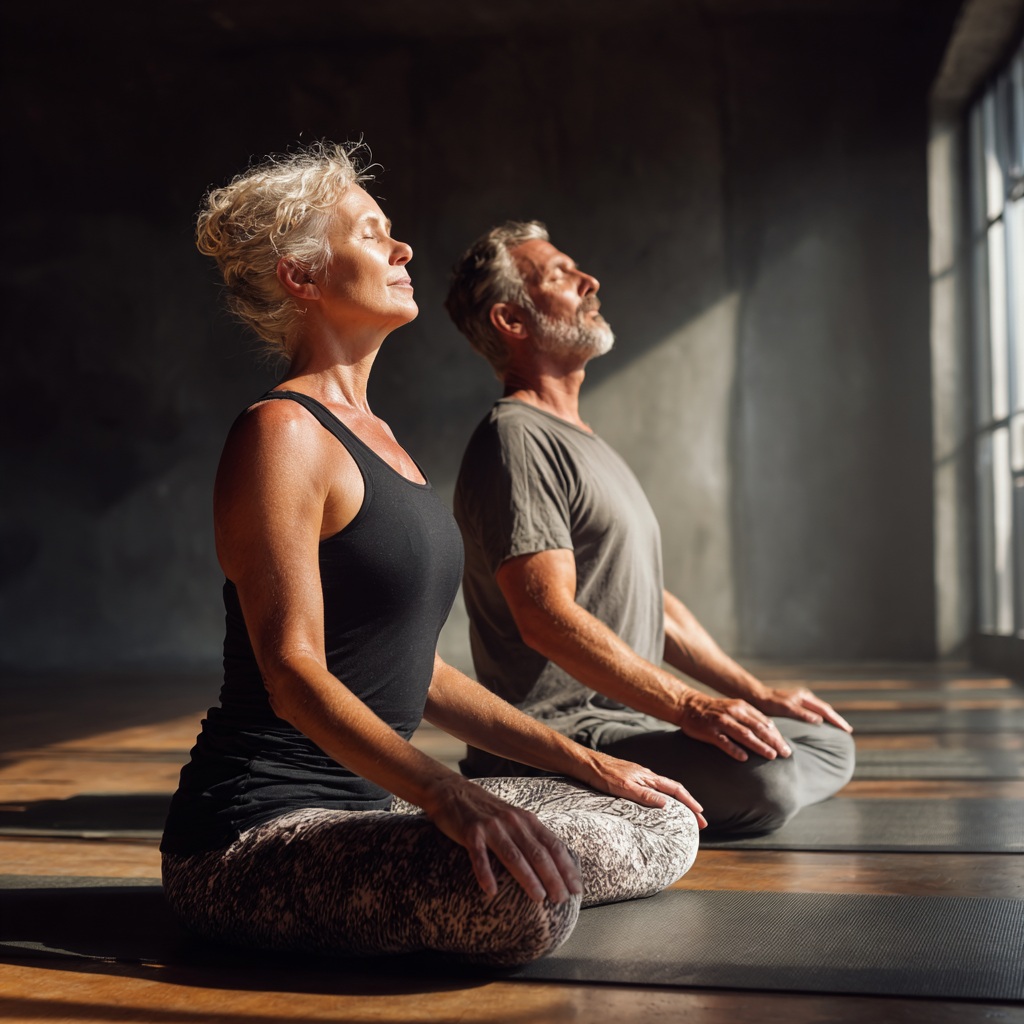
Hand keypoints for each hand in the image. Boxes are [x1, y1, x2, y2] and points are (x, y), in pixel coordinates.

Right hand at [422, 775, 581, 903]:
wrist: (451, 790)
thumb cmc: (485, 810)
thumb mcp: (512, 817)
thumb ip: (529, 835)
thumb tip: (551, 862)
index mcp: (526, 819)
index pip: (553, 845)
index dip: (566, 867)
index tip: (577, 887)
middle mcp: (512, 821)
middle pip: (537, 853)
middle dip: (553, 877)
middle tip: (562, 899)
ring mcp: (491, 826)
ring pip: (514, 855)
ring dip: (528, 878)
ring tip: (539, 898)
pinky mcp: (470, 831)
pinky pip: (479, 856)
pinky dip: (486, 873)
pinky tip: (491, 890)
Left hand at [584, 751, 707, 828]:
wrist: (585, 763)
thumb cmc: (602, 774)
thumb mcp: (624, 787)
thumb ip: (645, 795)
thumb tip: (667, 804)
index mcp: (648, 777)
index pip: (676, 789)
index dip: (690, 802)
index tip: (701, 815)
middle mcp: (646, 775)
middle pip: (673, 790)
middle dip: (688, 805)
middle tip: (698, 821)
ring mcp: (638, 776)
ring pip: (663, 789)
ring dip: (676, 802)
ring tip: (682, 815)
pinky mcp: (629, 779)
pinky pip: (652, 789)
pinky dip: (661, 798)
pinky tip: (657, 806)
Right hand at [676, 690, 792, 761]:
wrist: (689, 705)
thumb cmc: (716, 710)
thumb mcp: (735, 708)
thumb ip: (751, 718)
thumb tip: (771, 734)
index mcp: (742, 707)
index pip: (764, 722)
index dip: (777, 735)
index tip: (786, 747)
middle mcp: (734, 713)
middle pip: (758, 728)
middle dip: (774, 741)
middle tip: (786, 754)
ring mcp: (722, 722)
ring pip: (744, 735)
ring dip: (759, 745)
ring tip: (771, 756)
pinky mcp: (710, 731)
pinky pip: (724, 742)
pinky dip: (734, 749)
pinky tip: (744, 758)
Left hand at [747, 686, 852, 732]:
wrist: (756, 696)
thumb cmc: (769, 702)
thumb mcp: (785, 709)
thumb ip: (801, 714)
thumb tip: (819, 720)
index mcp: (805, 697)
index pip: (826, 710)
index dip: (837, 720)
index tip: (847, 730)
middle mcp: (805, 697)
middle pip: (825, 709)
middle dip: (836, 720)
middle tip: (847, 731)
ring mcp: (800, 701)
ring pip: (819, 711)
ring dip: (829, 720)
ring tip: (837, 730)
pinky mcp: (795, 706)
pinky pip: (812, 713)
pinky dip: (820, 719)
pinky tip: (820, 727)